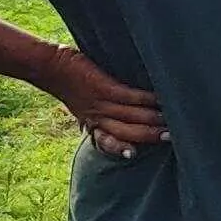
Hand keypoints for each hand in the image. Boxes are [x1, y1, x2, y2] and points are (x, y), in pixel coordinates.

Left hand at [32, 44, 165, 157]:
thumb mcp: (79, 104)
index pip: (107, 142)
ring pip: (131, 116)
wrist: (48, 66)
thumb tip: (112, 117)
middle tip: (171, 137)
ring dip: (153, 119)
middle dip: (149, 136)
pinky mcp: (103, 87)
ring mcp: (99, 102)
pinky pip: (129, 97)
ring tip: (172, 119)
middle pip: (126, 132)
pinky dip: (147, 99)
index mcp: (90, 122)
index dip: (121, 149)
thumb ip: (95, 114)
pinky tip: (160, 99)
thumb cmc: (68, 81)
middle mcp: (96, 117)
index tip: (136, 154)